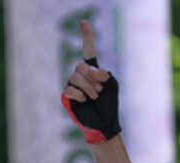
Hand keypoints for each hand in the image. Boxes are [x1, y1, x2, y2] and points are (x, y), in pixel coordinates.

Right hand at [60, 20, 120, 143]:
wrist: (104, 124)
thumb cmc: (109, 105)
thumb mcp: (112, 85)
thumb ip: (104, 74)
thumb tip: (92, 72)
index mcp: (93, 70)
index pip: (88, 50)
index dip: (86, 36)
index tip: (83, 22)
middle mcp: (81, 76)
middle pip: (80, 66)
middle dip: (92, 77)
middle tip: (100, 90)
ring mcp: (73, 86)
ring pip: (75, 77)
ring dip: (89, 87)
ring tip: (94, 97)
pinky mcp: (67, 97)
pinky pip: (69, 89)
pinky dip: (80, 94)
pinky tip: (85, 100)